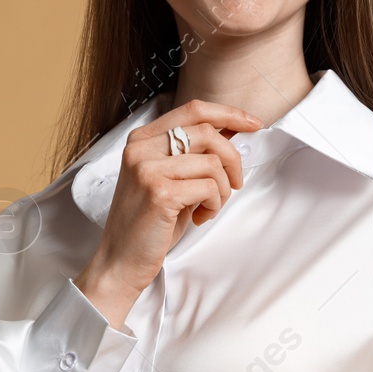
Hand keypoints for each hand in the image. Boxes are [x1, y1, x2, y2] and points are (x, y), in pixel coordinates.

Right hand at [74, 99, 262, 328]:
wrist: (120, 262)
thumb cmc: (147, 224)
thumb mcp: (169, 180)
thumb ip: (192, 156)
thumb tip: (232, 135)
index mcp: (142, 140)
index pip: (193, 110)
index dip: (229, 114)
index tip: (252, 124)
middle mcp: (141, 149)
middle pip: (208, 131)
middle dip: (233, 158)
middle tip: (234, 183)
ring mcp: (148, 169)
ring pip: (212, 162)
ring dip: (222, 189)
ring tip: (209, 207)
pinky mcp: (160, 193)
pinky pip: (209, 187)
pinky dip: (214, 204)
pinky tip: (201, 217)